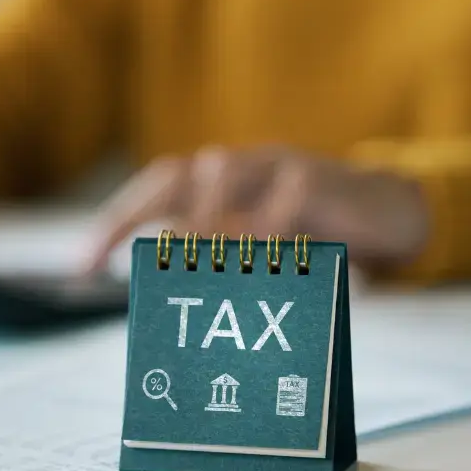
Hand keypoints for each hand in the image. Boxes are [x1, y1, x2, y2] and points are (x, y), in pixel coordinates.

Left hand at [84, 146, 429, 272]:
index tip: (81, 266)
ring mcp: (275, 164)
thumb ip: (221, 269)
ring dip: (204, 218)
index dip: (115, 222)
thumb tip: (168, 307)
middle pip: (176, 175)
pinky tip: (263, 258)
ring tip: (194, 262)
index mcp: (216, 184)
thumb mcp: (261, 253)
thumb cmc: (312, 237)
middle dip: (143, 215)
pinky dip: (269, 225)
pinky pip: (286, 194)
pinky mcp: (318, 175)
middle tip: (135, 267)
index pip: (155, 191)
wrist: (389, 212)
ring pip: (222, 171)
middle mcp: (237, 167)